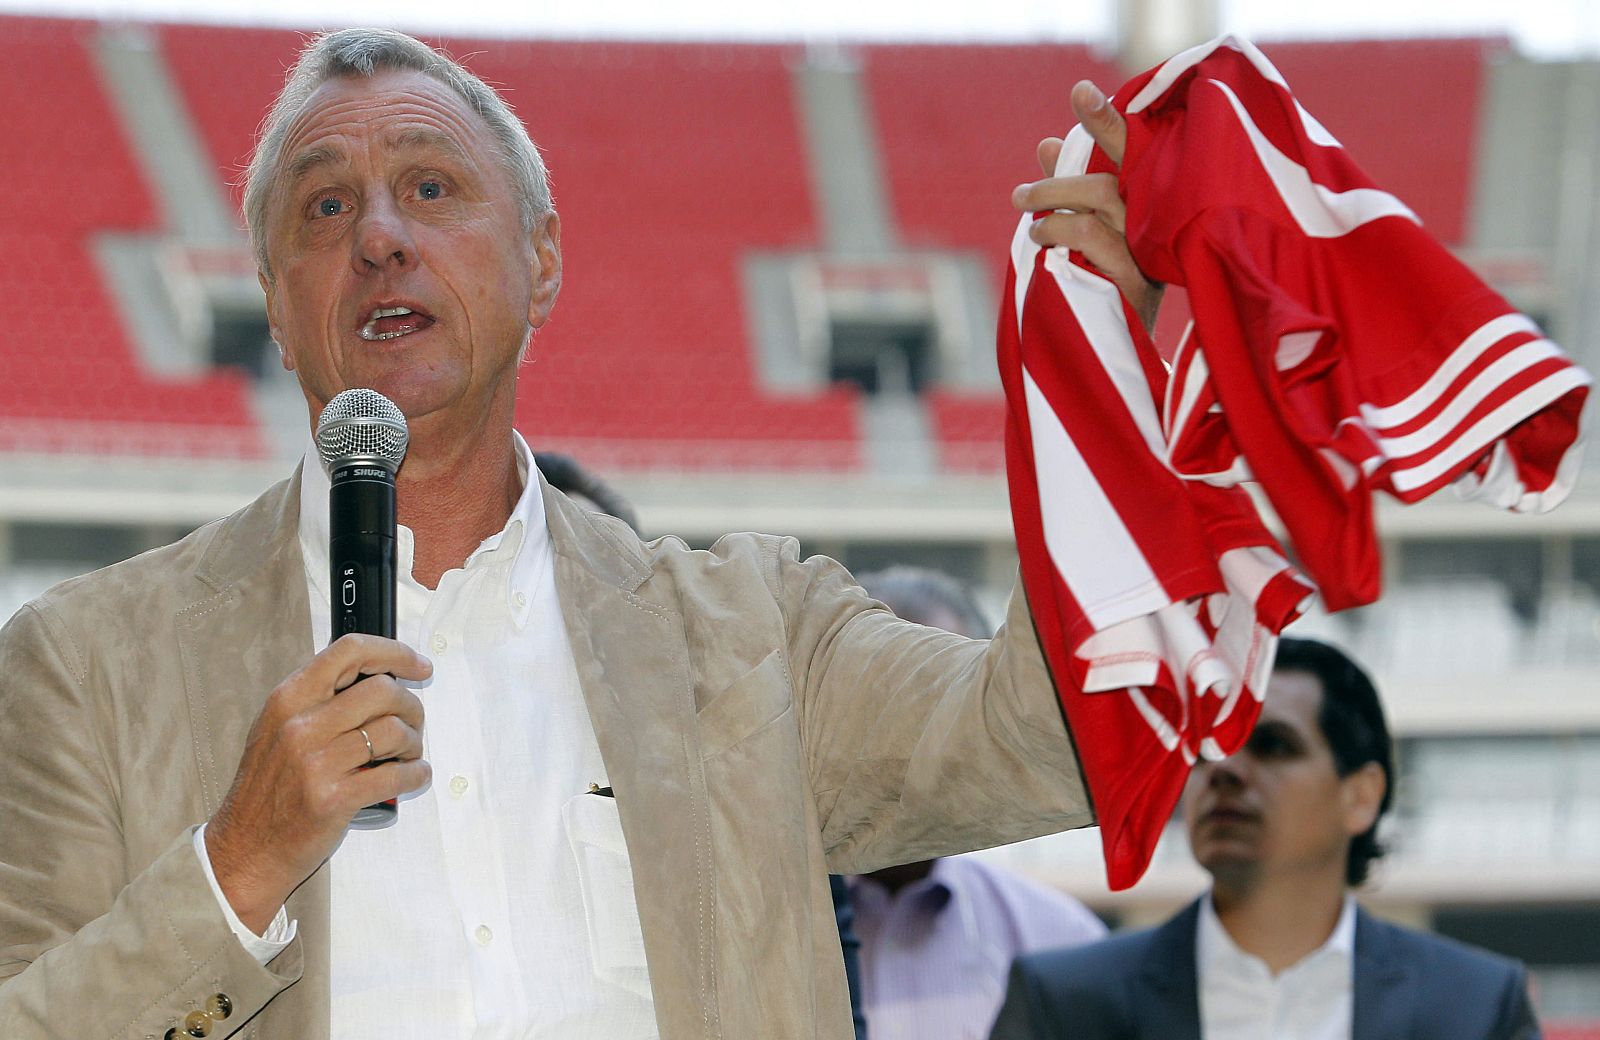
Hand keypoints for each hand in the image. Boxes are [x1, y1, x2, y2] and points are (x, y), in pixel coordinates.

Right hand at [204, 634, 432, 933]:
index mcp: (287, 700)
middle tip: (414, 722)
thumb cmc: (268, 790)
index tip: (418, 665)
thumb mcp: (277, 729)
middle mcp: (300, 726)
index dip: (393, 652)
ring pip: (394, 731)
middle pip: (383, 691)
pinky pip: (396, 775)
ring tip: (409, 754)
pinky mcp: (334, 798)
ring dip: (415, 742)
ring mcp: (316, 763)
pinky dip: (416, 774)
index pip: (349, 652)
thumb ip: (319, 700)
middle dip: (411, 706)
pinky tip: (413, 776)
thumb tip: (378, 678)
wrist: (245, 848)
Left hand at [1010, 80, 1162, 333]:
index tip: (1079, 90)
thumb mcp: (1086, 235)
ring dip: (1053, 207)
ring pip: (1098, 202)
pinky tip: (1042, 245)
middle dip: (1056, 179)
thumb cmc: (1106, 288)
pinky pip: (1095, 241)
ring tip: (1030, 224)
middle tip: (1019, 195)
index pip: (1129, 149)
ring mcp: (1146, 247)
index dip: (1105, 118)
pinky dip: (1062, 234)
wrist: (1123, 357)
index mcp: (1141, 203)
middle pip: (1106, 177)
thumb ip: (1068, 189)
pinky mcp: (1137, 278)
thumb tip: (1049, 144)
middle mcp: (1151, 219)